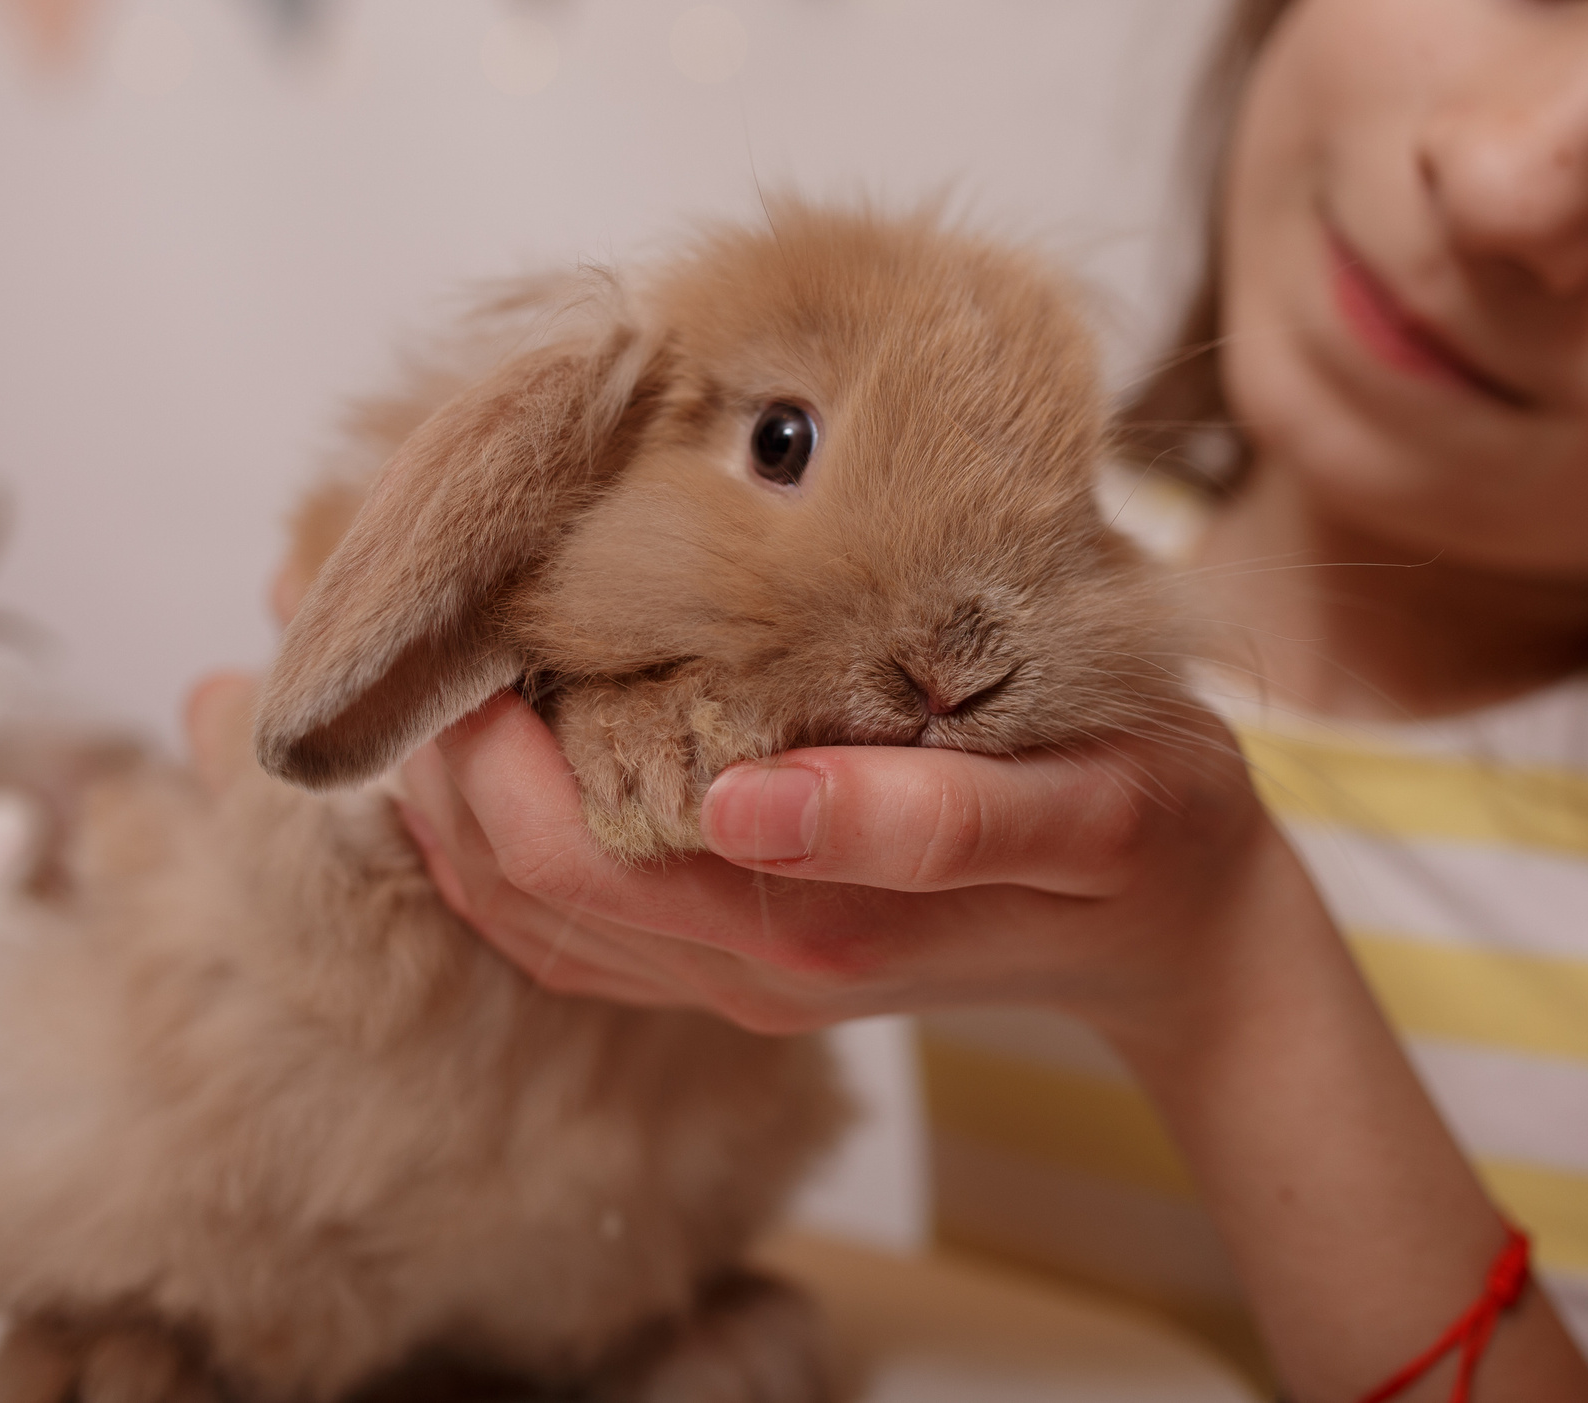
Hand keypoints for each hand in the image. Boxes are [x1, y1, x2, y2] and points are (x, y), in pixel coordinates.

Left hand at [396, 691, 1291, 1044]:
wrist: (1191, 931)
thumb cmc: (1153, 831)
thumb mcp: (1091, 807)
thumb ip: (932, 818)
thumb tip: (744, 799)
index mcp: (809, 930)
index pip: (564, 855)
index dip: (472, 747)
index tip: (440, 611)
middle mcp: (748, 969)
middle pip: (514, 885)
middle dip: (430, 760)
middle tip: (396, 612)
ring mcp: (739, 975)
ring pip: (526, 916)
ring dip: (447, 801)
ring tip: (410, 665)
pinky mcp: (750, 956)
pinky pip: (578, 926)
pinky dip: (499, 843)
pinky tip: (481, 755)